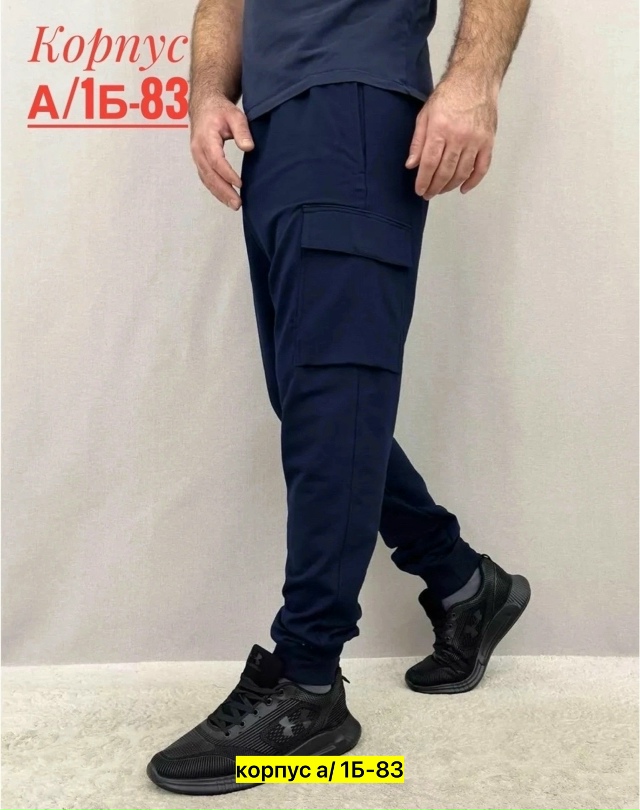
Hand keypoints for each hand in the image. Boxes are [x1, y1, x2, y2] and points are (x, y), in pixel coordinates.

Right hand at [190, 94, 254, 209]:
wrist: (204, 106)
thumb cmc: (220, 111)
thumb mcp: (235, 115)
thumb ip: (242, 131)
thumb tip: (249, 148)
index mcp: (206, 138)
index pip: (216, 160)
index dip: (227, 174)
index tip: (240, 184)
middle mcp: (198, 150)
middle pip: (210, 175)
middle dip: (224, 191)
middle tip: (237, 203)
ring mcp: (197, 157)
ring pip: (207, 179)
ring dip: (220, 194)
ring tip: (234, 205)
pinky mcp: (200, 162)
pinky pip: (206, 179)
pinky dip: (216, 190)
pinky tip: (226, 198)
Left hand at [405, 75, 497, 198]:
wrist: (475, 79)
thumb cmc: (448, 95)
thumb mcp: (425, 115)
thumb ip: (418, 141)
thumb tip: (412, 165)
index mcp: (440, 129)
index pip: (430, 163)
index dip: (424, 180)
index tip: (420, 190)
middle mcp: (459, 137)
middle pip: (445, 171)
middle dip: (435, 187)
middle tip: (428, 194)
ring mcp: (476, 140)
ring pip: (462, 172)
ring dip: (450, 186)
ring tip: (441, 190)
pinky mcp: (488, 141)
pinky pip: (482, 167)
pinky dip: (473, 181)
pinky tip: (463, 188)